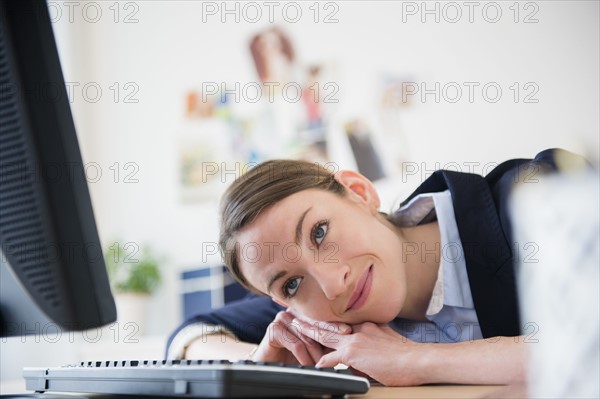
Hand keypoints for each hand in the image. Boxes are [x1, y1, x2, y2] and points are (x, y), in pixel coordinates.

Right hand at [252, 309, 350, 364]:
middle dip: (329, 335)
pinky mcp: (274, 329)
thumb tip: (348, 342)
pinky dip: (303, 357)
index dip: (335, 324)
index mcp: (305, 313)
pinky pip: (294, 343)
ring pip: (306, 335)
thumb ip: (327, 343)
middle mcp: (294, 313)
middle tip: (340, 345)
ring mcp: (283, 319)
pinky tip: (308, 365)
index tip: (349, 331)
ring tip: (323, 365)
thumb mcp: (314, 348)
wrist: (271, 365)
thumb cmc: (294, 357)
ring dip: (315, 353)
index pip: (322, 317)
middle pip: (315, 323)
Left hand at [296, 320, 429, 385]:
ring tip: (294, 327)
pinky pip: (331, 359)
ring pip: (325, 335)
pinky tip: (313, 366)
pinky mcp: (354, 353)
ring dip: (308, 333)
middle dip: (310, 320)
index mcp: (367, 326)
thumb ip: (371, 346)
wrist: (419, 360)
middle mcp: (359, 329)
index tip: (314, 315)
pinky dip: (321, 364)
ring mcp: (355, 339)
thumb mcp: (387, 344)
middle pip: (328, 323)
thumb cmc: (408, 356)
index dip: (325, 319)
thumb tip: (360, 359)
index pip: (341, 322)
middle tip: (295, 314)